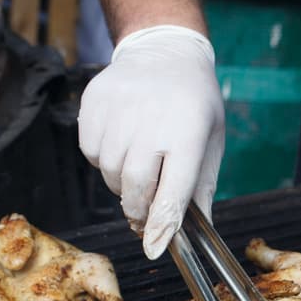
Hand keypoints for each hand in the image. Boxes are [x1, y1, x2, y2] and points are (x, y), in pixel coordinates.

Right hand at [78, 25, 224, 259]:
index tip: (154, 248)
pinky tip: (121, 146)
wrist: (165, 51)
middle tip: (143, 217)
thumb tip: (201, 233)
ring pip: (109, 172)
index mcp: (189, 133)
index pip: (173, 191)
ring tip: (138, 169)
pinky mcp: (94, 102)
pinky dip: (102, 160)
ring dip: (121, 185)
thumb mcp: (211, 143)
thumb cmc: (194, 105)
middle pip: (135, 187)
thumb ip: (202, 189)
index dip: (162, 225)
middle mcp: (152, 120)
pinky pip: (90, 151)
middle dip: (138, 210)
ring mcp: (119, 108)